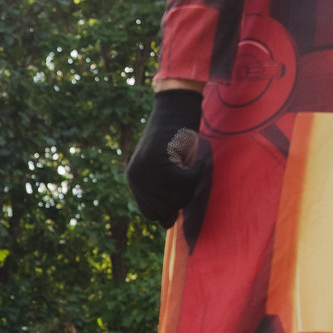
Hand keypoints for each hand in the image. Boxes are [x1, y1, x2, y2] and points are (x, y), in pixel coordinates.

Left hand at [127, 87, 207, 227]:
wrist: (176, 108)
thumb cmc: (178, 139)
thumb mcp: (168, 170)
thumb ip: (165, 194)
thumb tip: (166, 224)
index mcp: (134, 182)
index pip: (152, 215)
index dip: (172, 209)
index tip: (183, 191)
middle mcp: (135, 179)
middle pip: (166, 210)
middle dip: (184, 198)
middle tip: (191, 176)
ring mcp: (145, 172)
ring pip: (177, 198)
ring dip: (192, 186)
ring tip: (192, 167)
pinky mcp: (158, 163)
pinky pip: (186, 184)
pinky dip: (197, 174)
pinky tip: (197, 162)